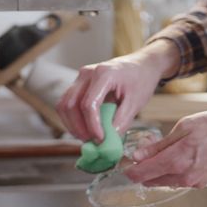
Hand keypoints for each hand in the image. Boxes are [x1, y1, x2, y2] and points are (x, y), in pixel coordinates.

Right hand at [56, 40, 178, 141]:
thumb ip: (122, 121)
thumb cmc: (141, 80)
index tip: (100, 140)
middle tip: (91, 142)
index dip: (92, 126)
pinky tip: (85, 129)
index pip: (89, 104)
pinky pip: (68, 102)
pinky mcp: (80, 83)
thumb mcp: (136, 102)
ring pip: (64, 104)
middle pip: (70, 105)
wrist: (143, 64)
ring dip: (72, 124)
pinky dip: (73, 118)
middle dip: (78, 127)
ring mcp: (81, 76)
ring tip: (87, 138)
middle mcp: (87, 73)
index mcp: (103, 74)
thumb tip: (108, 141)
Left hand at [124, 106, 206, 187]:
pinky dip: (173, 170)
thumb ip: (159, 144)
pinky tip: (179, 155)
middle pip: (151, 181)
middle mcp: (185, 177)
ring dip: (158, 170)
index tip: (123, 164)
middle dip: (142, 169)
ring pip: (165, 181)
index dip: (129, 170)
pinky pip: (180, 179)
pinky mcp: (203, 182)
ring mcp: (195, 182)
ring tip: (161, 150)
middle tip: (141, 152)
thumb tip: (137, 155)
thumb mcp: (186, 127)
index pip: (142, 173)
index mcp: (178, 160)